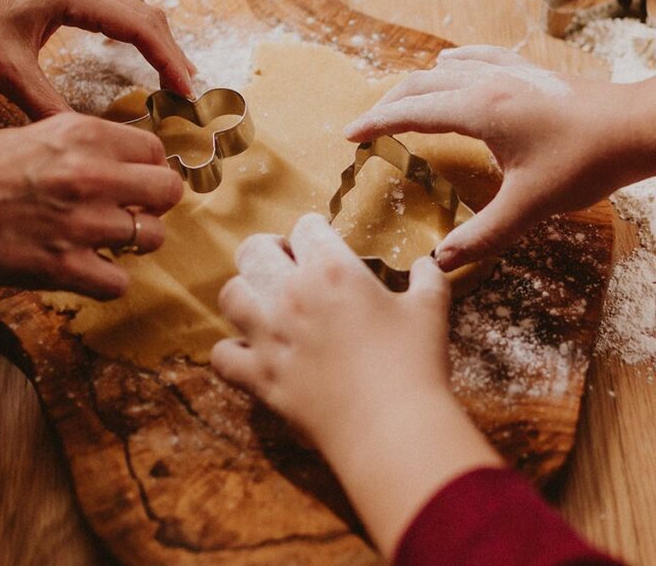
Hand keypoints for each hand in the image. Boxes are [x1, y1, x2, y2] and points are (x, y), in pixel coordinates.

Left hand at [0, 0, 195, 118]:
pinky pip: (112, 14)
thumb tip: (82, 139)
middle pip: (145, 16)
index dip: (168, 60)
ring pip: (131, 12)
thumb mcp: (4, 70)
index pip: (140, 27)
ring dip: (155, 43)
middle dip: (171, 53)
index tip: (186, 90)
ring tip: (173, 77)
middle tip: (188, 91)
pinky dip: (133, 37)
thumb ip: (46, 105)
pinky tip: (132, 57)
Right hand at [0, 113, 182, 298]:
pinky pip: (118, 283)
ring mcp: (83, 224)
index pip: (154, 150)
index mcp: (83, 135)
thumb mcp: (27, 132)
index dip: (148, 167)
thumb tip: (98, 157)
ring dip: (134, 243)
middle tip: (133, 211)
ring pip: (153, 237)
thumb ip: (72, 145)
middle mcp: (94, 175)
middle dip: (155, 203)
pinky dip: (107, 281)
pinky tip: (88, 272)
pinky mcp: (65, 267)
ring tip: (108, 243)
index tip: (135, 179)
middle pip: (169, 190)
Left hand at [212, 214, 500, 556]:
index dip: (314, 231)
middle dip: (269, 250)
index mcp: (333, 270)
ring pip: (230, 295)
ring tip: (263, 302)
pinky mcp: (259, 377)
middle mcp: (291, 295)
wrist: (393, 427)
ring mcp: (269, 336)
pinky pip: (223, 355)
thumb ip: (428, 277)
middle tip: (286, 265)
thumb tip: (427, 262)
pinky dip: (232, 351)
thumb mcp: (431, 310)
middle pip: (254, 250)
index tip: (320, 241)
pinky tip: (250, 351)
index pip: (307, 228)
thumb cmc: (415, 364)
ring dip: (245, 293)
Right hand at [345, 45, 655, 269]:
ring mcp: (509, 72)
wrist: (639, 126)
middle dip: (388, 104)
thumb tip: (440, 262)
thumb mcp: (530, 206)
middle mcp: (487, 82)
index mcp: (479, 110)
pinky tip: (451, 63)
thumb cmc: (585, 163)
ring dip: (416, 84)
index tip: (349, 135)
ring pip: (446, 69)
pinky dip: (453, 63)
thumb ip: (482, 235)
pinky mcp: (529, 72)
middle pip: (420, 85)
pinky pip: (478, 57)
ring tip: (400, 102)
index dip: (376, 123)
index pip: (411, 112)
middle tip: (367, 126)